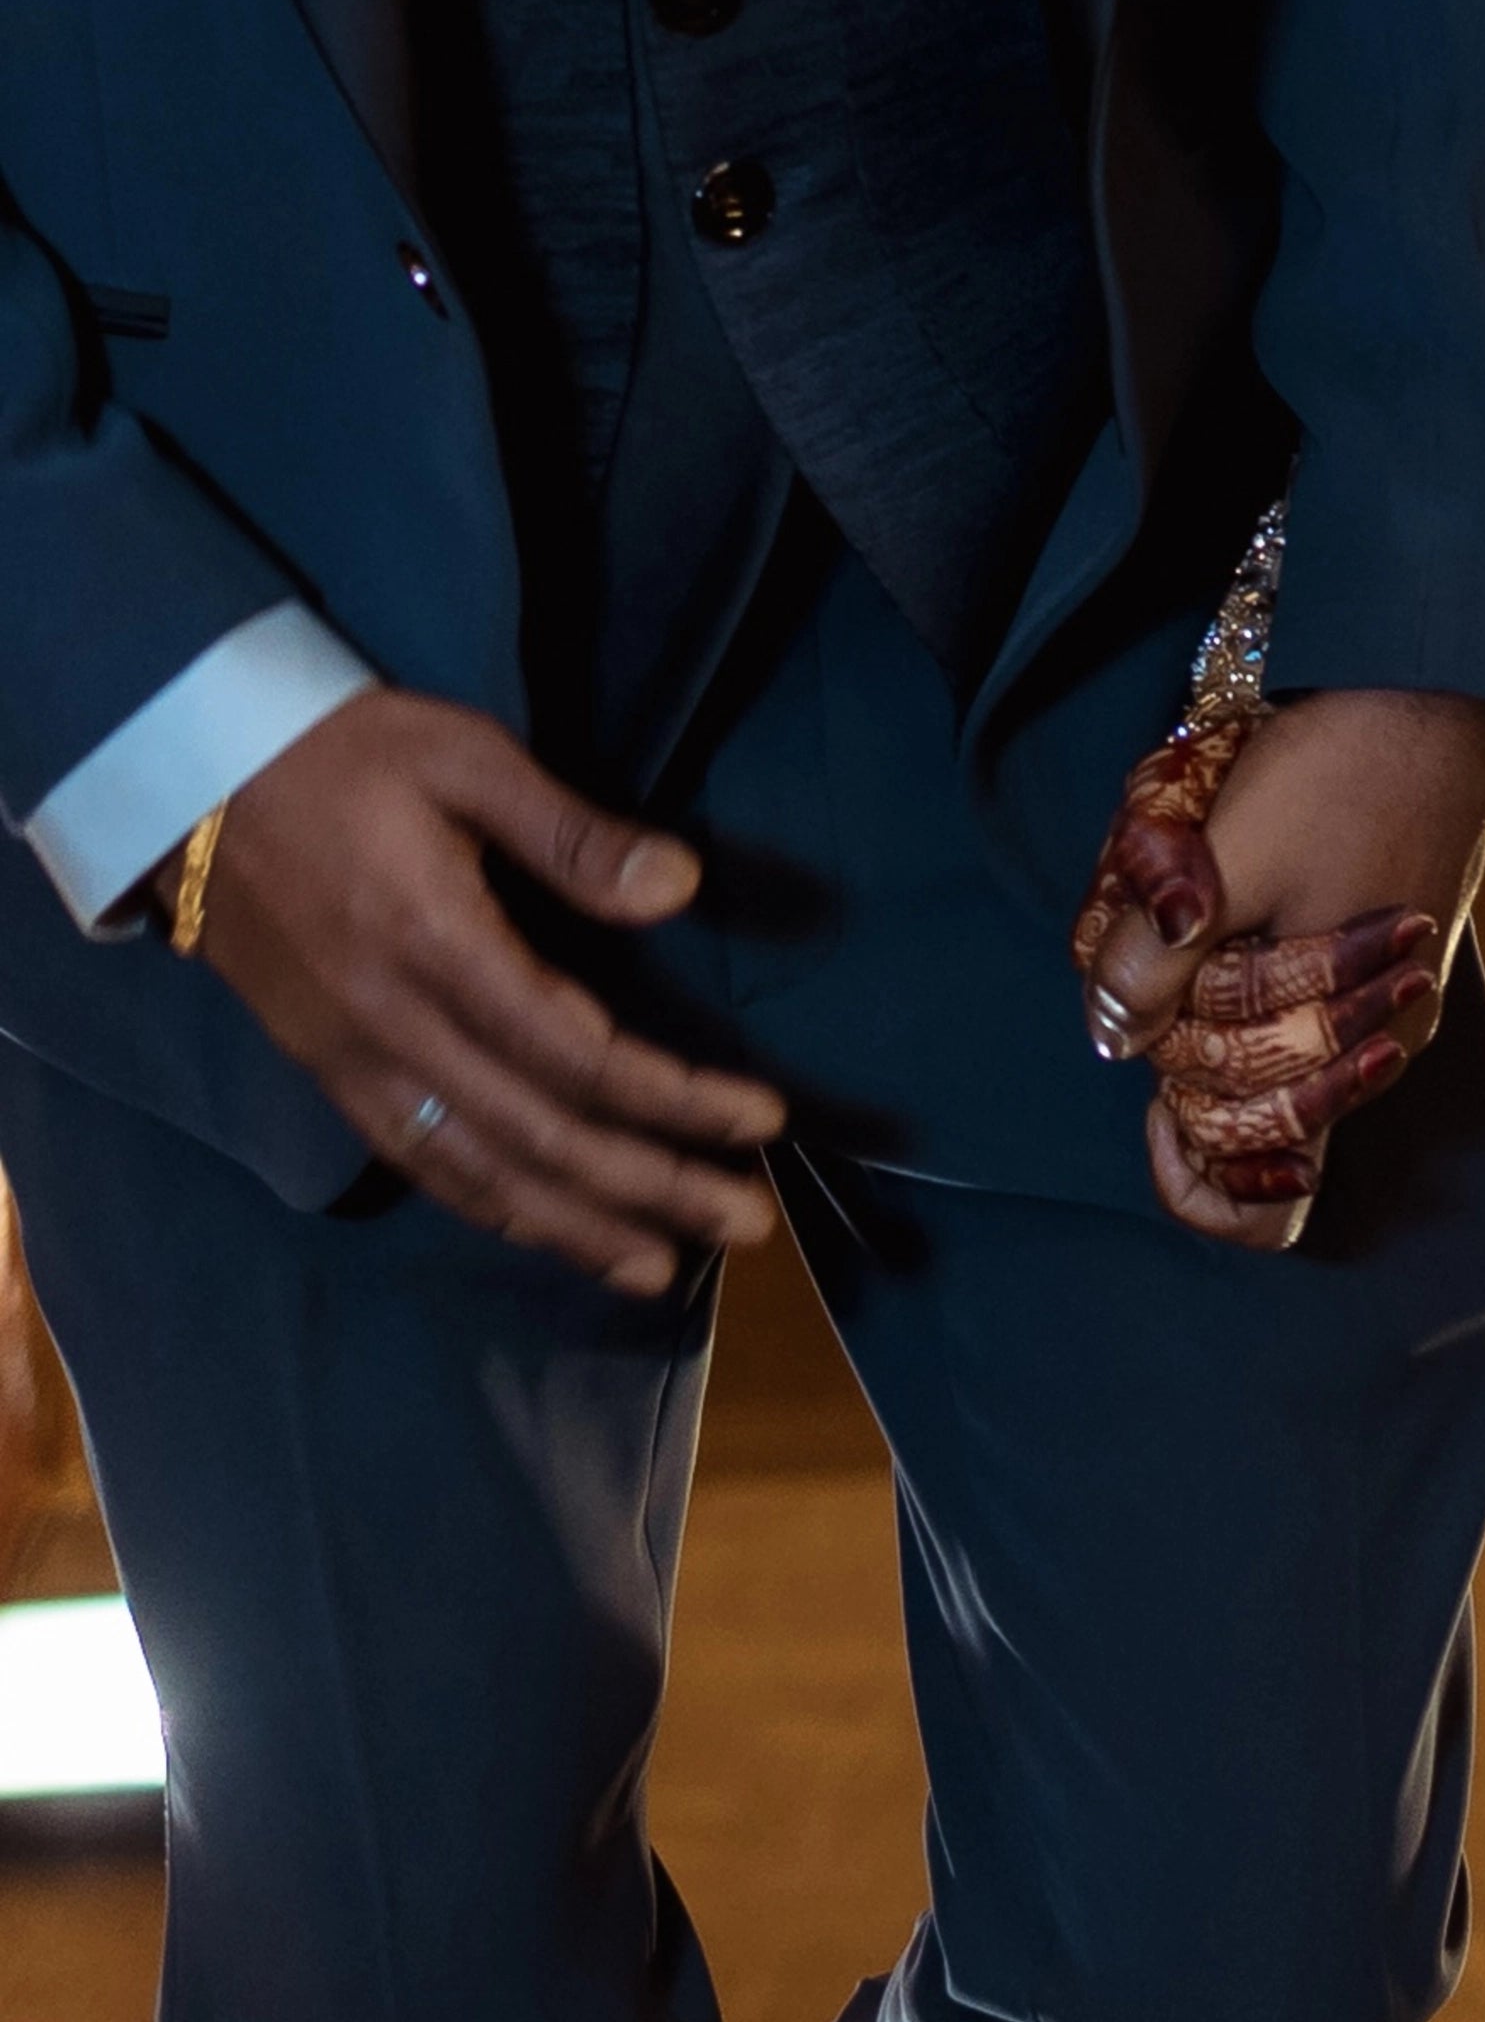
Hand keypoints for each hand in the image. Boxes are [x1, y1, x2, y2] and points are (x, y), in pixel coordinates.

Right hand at [190, 693, 785, 1291]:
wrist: (186, 777)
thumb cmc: (344, 754)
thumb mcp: (467, 759)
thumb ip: (573, 834)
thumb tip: (681, 887)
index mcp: (437, 947)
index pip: (579, 1055)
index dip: (674, 1097)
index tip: (762, 1122)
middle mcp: (394, 1026)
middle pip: (540, 1134)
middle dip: (649, 1185)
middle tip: (747, 1222)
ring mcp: (351, 1059)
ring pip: (476, 1170)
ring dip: (576, 1225)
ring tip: (663, 1267)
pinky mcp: (325, 1070)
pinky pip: (418, 1160)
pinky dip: (491, 1208)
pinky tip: (550, 1232)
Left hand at [1071, 686, 1484, 1247]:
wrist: (1432, 692)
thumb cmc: (1334, 779)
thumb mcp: (1220, 871)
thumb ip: (1150, 969)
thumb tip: (1113, 1041)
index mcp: (1341, 1044)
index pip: (1266, 1185)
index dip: (1199, 1177)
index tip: (1153, 1118)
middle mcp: (1371, 1043)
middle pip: (1238, 1099)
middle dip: (1174, 1033)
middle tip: (1165, 928)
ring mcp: (1382, 999)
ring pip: (1252, 1040)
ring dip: (1197, 986)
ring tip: (1186, 893)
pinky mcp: (1380, 950)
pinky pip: (1285, 995)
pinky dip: (1230, 961)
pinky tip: (1210, 900)